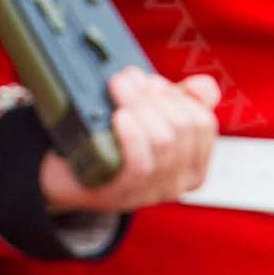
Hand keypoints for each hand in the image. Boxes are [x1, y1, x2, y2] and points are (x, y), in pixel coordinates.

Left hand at [39, 68, 220, 213]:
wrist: (69, 173)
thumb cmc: (114, 140)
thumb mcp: (153, 117)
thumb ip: (182, 100)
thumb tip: (202, 87)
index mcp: (194, 164)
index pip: (204, 124)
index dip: (179, 96)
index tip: (149, 81)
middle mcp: (178, 183)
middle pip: (184, 128)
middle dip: (154, 95)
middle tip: (125, 79)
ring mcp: (151, 192)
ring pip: (164, 142)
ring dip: (140, 106)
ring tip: (118, 90)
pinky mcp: (122, 195)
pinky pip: (140, 164)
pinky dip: (132, 134)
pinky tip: (119, 117)